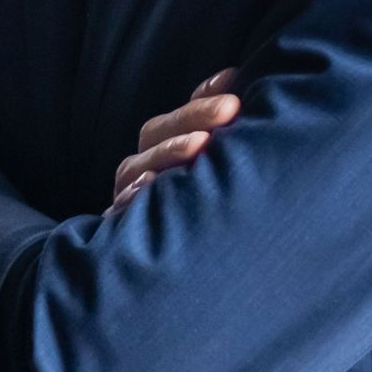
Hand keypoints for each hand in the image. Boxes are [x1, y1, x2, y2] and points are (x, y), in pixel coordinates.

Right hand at [104, 66, 241, 216]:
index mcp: (170, 151)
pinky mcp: (122, 231)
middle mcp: (147, 170)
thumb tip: (252, 98)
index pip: (183, 114)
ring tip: (200, 144)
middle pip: (159, 131)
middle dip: (195, 115)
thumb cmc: (214, 220)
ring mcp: (131, 199)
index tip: (233, 79)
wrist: (176, 292)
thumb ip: (232, 145)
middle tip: (230, 108)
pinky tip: (151, 186)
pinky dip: (133, 197)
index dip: (204, 94)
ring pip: (139, 166)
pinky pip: (120, 210)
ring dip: (169, 151)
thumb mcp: (224, 178)